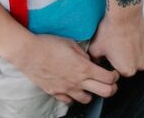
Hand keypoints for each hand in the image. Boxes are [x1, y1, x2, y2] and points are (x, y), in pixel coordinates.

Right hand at [3, 33, 119, 104]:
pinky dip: (73, 97)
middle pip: (105, 92)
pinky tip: (72, 89)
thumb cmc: (47, 44)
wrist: (28, 52)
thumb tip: (89, 60)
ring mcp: (66, 88)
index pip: (109, 78)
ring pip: (87, 99)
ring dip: (91, 93)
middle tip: (109, 83)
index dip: (115, 76)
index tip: (113, 73)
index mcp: (83, 67)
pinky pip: (69, 101)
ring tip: (88, 86)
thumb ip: (83, 53)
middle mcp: (77, 80)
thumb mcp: (70, 42)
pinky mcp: (55, 92)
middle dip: (111, 88)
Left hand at [88, 7, 143, 76]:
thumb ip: (95, 60)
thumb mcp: (95, 48)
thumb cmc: (111, 30)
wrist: (124, 14)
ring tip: (123, 41)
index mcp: (127, 70)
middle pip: (130, 66)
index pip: (118, 73)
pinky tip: (130, 38)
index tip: (110, 56)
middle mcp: (140, 65)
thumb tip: (95, 63)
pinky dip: (139, 45)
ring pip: (138, 58)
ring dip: (132, 53)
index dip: (112, 64)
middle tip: (115, 47)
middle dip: (123, 59)